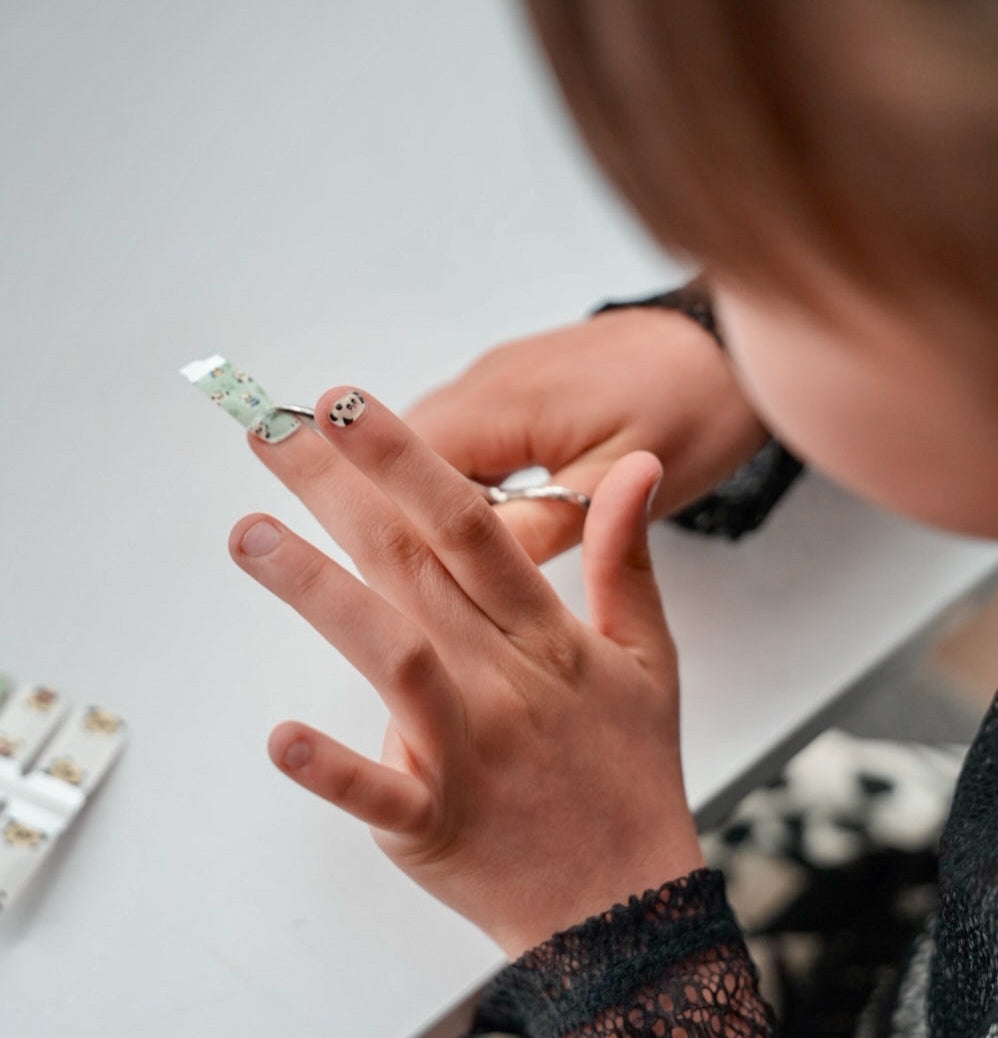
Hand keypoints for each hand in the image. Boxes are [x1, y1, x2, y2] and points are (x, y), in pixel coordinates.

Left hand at [230, 388, 703, 958]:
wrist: (629, 904)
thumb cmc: (630, 773)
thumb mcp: (647, 658)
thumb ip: (628, 559)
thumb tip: (635, 467)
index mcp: (548, 638)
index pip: (472, 527)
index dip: (406, 461)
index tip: (345, 403)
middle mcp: (504, 681)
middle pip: (411, 566)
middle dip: (336, 489)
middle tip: (266, 428)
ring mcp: (468, 752)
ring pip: (392, 657)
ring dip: (318, 594)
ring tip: (248, 536)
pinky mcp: (435, 824)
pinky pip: (381, 794)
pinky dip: (334, 770)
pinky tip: (279, 739)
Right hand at [405, 307, 765, 562]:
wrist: (725, 344)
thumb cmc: (690, 410)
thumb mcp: (618, 483)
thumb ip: (536, 526)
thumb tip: (458, 572)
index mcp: (504, 405)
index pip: (404, 466)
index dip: (378, 519)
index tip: (363, 568)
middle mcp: (482, 384)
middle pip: (397, 455)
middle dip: (379, 511)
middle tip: (370, 575)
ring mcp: (492, 380)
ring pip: (419, 447)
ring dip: (405, 498)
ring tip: (400, 563)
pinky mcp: (507, 386)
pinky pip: (451, 438)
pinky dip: (438, 481)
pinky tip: (450, 526)